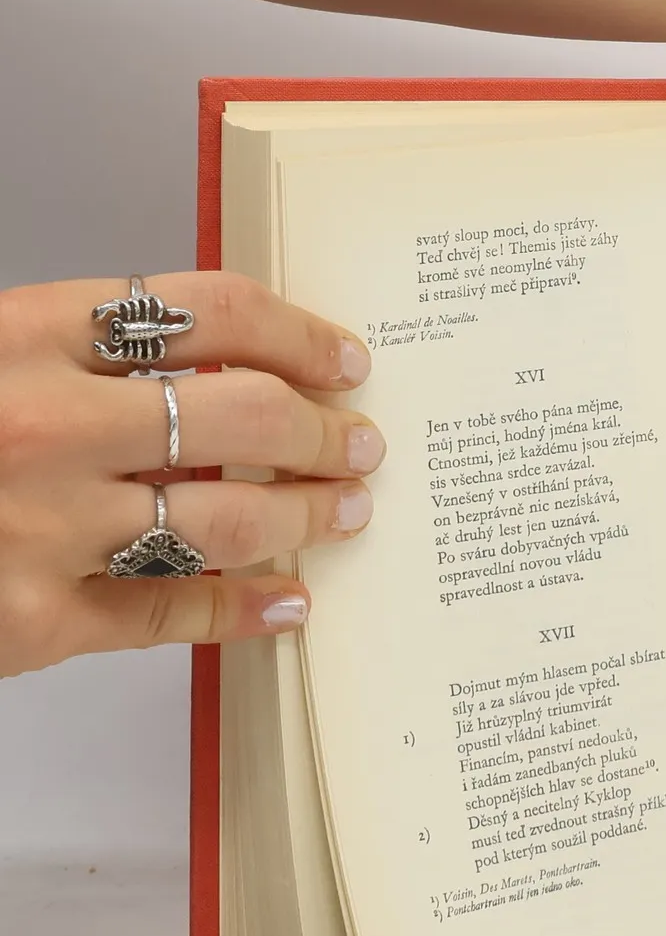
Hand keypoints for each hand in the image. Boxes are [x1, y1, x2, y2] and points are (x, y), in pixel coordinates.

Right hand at [0, 273, 381, 675]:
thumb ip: (76, 348)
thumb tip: (216, 361)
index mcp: (24, 334)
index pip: (213, 312)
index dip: (300, 333)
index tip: (343, 356)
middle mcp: (44, 424)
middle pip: (244, 415)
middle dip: (324, 430)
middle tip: (361, 440)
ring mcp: (41, 528)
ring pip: (229, 517)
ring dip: (307, 515)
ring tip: (344, 513)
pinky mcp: (31, 623)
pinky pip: (170, 610)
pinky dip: (243, 608)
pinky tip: (287, 602)